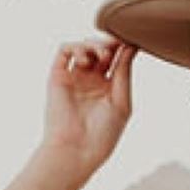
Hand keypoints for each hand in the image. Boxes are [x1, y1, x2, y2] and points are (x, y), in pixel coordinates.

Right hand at [40, 36, 134, 173]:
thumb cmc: (103, 133)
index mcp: (108, 88)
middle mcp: (91, 81)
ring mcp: (74, 78)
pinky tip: (85, 59)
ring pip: (83, 46)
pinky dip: (76, 47)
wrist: (77, 149)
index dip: (123, 47)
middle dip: (109, 43)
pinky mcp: (57, 77)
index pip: (117, 59)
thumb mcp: (121, 101)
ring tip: (101, 56)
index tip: (131, 40)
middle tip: (115, 45)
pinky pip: (64, 51)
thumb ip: (124, 72)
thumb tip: (132, 46)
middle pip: (101, 49)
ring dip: (94, 44)